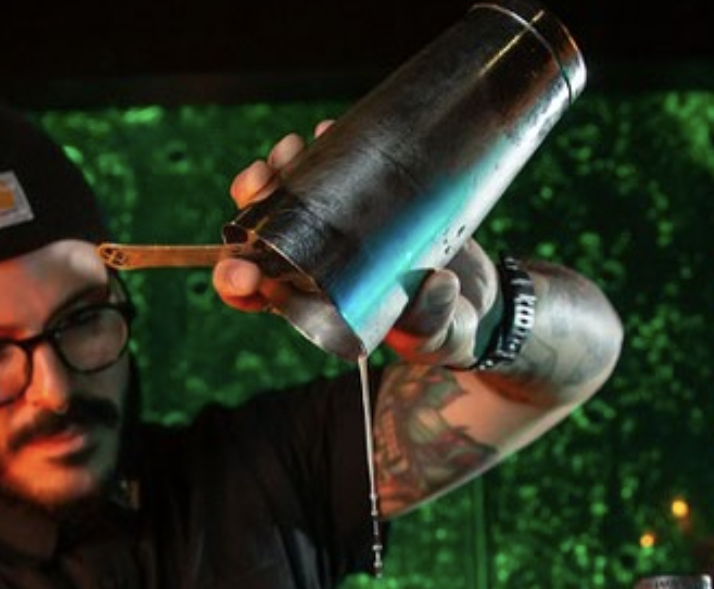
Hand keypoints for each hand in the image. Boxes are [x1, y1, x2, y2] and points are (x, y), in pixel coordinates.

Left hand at [212, 125, 497, 366]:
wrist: (476, 296)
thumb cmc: (447, 327)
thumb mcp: (440, 334)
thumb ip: (432, 319)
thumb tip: (436, 285)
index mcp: (315, 306)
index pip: (259, 295)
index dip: (237, 281)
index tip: (243, 272)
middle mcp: (316, 265)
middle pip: (262, 234)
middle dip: (251, 205)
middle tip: (261, 183)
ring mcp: (337, 228)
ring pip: (287, 196)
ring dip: (277, 168)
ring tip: (291, 148)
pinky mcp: (364, 196)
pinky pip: (329, 168)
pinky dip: (322, 147)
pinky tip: (326, 131)